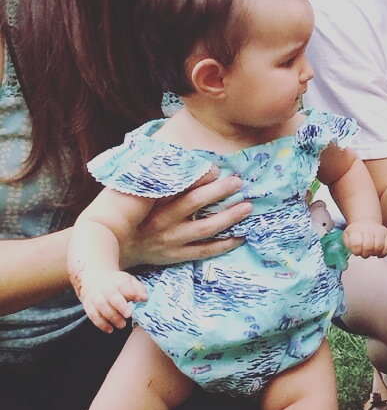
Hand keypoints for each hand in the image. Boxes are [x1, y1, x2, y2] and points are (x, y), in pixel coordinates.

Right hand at [74, 269, 146, 332]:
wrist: (98, 283)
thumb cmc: (120, 286)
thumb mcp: (131, 283)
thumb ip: (139, 290)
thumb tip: (144, 298)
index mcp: (118, 279)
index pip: (123, 284)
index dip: (131, 292)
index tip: (139, 300)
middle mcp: (104, 286)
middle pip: (111, 294)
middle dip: (120, 305)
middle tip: (129, 315)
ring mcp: (94, 295)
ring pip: (101, 305)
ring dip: (112, 316)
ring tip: (122, 325)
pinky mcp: (88, 305)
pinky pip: (92, 315)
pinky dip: (101, 323)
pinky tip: (110, 329)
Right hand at [124, 168, 251, 267]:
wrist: (116, 248)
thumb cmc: (130, 214)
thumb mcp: (133, 194)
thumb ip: (153, 178)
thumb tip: (172, 153)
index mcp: (150, 203)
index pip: (175, 186)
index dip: (197, 177)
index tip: (216, 169)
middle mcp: (161, 222)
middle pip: (193, 204)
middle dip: (217, 192)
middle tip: (237, 182)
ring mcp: (171, 241)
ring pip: (204, 229)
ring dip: (228, 218)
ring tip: (247, 206)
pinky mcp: (176, 256)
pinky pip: (204, 252)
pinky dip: (224, 245)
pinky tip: (242, 236)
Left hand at [343, 220, 386, 257]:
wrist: (365, 223)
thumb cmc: (355, 233)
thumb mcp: (346, 237)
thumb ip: (347, 244)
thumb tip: (355, 251)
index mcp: (356, 229)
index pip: (356, 244)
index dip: (356, 251)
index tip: (356, 252)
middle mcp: (368, 228)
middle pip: (369, 246)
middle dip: (366, 254)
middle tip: (364, 253)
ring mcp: (379, 230)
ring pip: (379, 246)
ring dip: (374, 253)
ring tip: (371, 253)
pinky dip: (383, 253)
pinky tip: (379, 253)